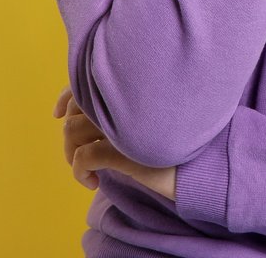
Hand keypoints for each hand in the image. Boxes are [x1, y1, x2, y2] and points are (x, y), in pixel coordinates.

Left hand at [54, 86, 176, 200]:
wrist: (208, 165)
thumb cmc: (185, 146)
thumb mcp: (154, 122)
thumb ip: (129, 114)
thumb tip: (94, 125)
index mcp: (133, 89)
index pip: (87, 82)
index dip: (67, 96)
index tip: (57, 113)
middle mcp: (125, 100)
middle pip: (75, 108)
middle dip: (70, 134)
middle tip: (78, 155)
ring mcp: (123, 124)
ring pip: (72, 130)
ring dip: (72, 154)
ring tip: (89, 172)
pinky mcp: (123, 151)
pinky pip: (83, 157)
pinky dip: (79, 171)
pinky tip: (93, 183)